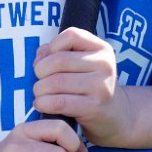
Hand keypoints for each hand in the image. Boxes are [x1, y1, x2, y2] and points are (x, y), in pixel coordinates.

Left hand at [32, 27, 121, 146]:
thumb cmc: (88, 85)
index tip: (47, 60)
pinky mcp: (94, 107)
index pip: (71, 35)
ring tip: (39, 93)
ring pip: (57, 82)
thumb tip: (39, 58)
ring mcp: (101, 86)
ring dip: (40, 89)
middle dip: (40, 70)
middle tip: (38, 80)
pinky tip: (41, 104)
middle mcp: (104, 64)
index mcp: (101, 48)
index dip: (52, 46)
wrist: (113, 115)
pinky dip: (44, 103)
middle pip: (60, 60)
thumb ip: (58, 53)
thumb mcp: (80, 63)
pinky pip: (60, 102)